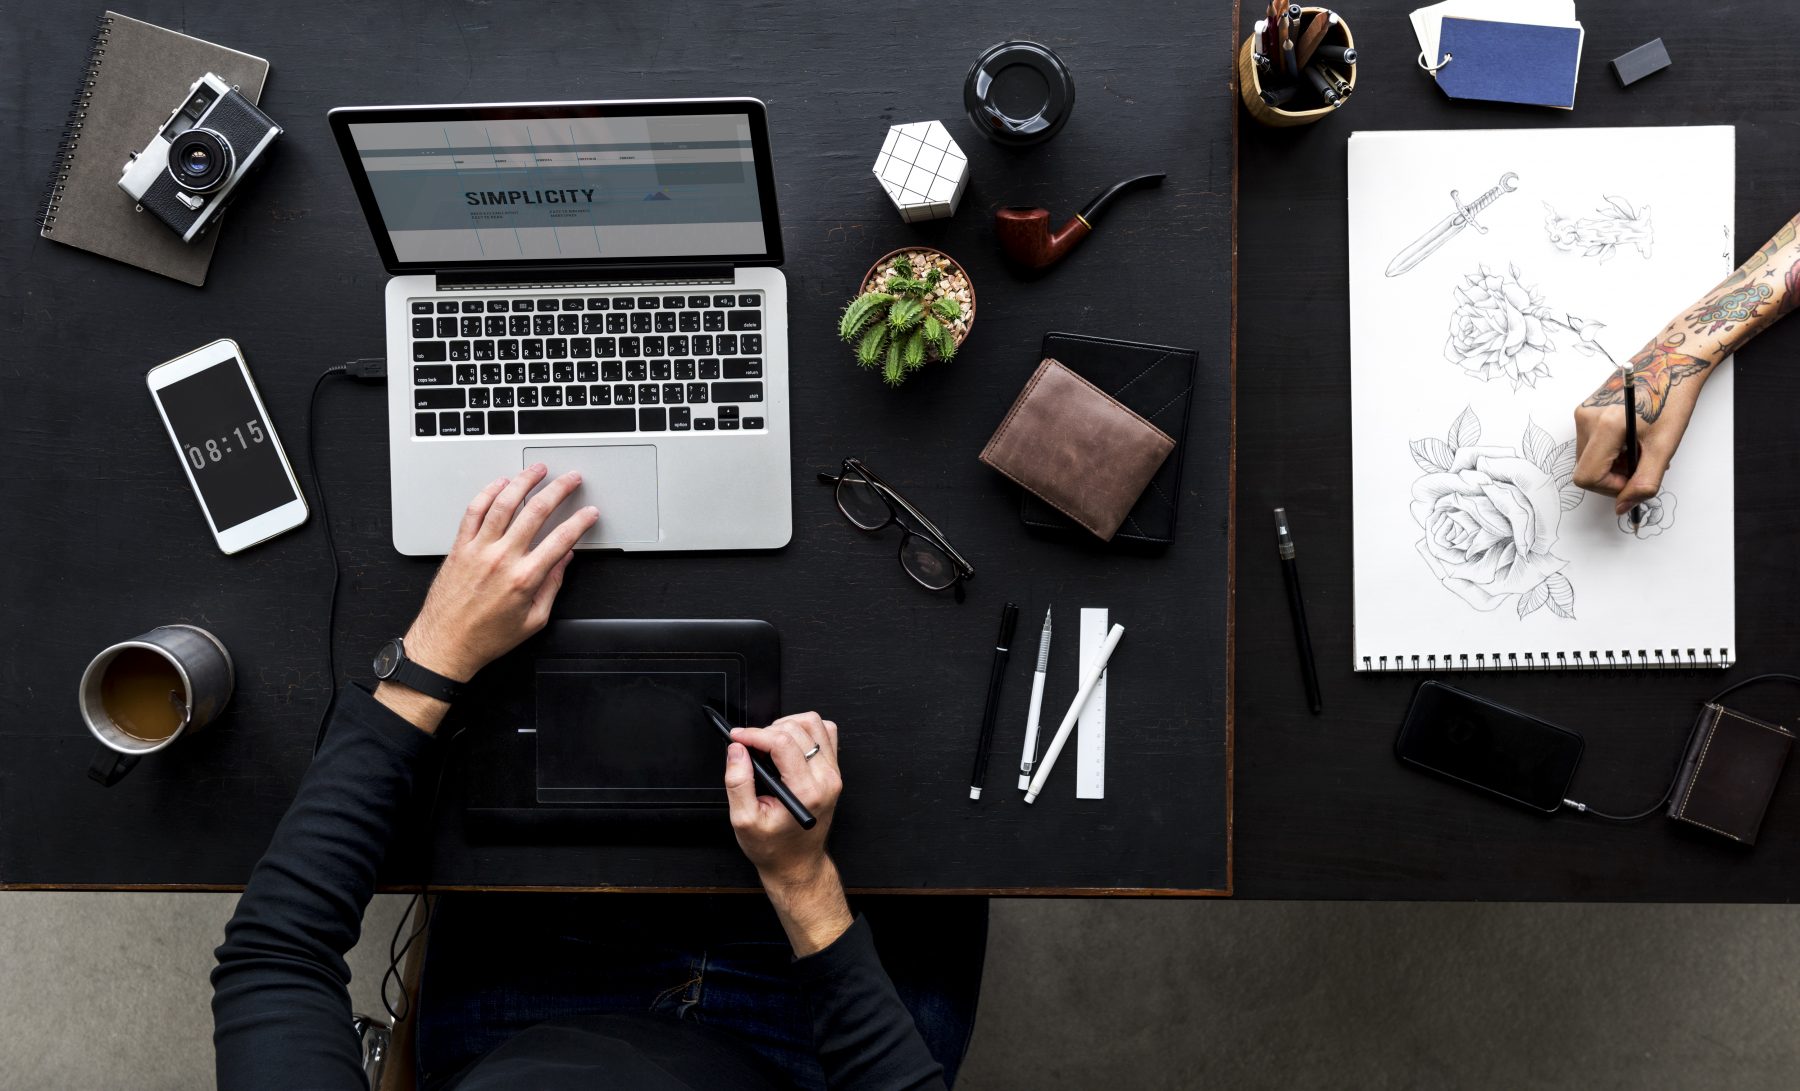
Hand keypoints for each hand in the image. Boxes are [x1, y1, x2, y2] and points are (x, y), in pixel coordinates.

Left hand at [403, 464, 597, 682]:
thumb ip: (551, 587)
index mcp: (524, 579)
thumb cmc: (485, 637)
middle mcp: (501, 559)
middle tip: (571, 479)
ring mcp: (478, 550)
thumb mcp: (533, 620)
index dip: (581, 522)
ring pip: (504, 503)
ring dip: (524, 481)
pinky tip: (500, 484)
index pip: (561, 539)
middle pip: (536, 512)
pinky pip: (474, 512)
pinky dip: (488, 493)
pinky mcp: (459, 547)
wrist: (445, 645)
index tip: (589, 512)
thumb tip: (563, 561)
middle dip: (559, 490)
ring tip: (538, 470)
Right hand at [725, 712, 851, 954]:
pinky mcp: (833, 771)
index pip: (782, 742)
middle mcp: (825, 779)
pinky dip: (803, 731)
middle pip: (797, 728)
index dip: (754, 734)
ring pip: (814, 724)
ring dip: (786, 726)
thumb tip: (736, 750)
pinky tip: (787, 746)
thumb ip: (738, 782)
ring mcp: (833, 773)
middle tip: (749, 746)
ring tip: (767, 744)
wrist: (796, 863)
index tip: (737, 737)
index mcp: (806, 791)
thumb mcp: (744, 820)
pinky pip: (825, 733)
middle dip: (766, 731)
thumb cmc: (773, 847)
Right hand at [1572, 344, 1713, 515]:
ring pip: (1587, 458)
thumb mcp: (1664, 447)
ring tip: (1639, 447)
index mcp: (1606, 426)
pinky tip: (1631, 436)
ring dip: (1613, 463)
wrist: (1670, 361)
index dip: (1612, 488)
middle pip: (1585, 470)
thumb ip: (1644, 483)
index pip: (1588, 478)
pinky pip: (1589, 443)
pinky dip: (1609, 449)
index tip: (1634, 480)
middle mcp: (1586, 418)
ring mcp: (1582, 412)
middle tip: (1643, 461)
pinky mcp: (1584, 409)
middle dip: (1614, 475)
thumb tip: (1623, 507)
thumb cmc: (1672, 398)